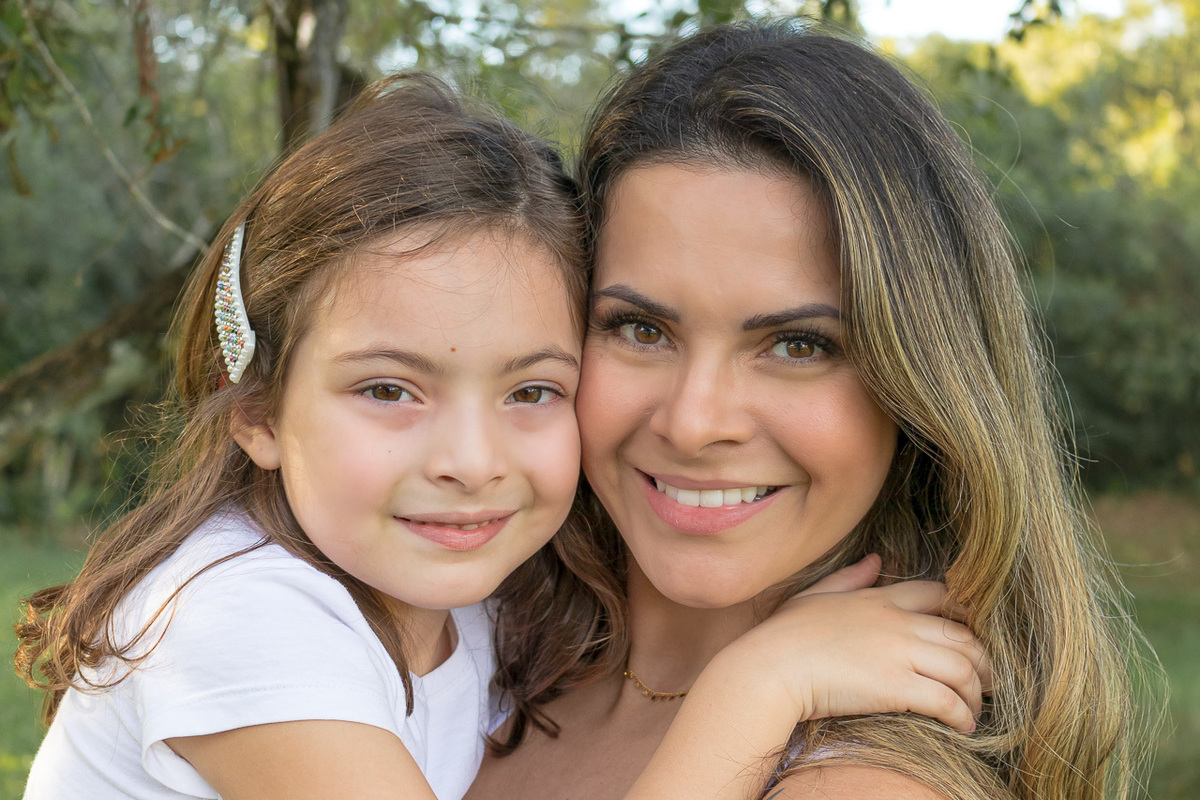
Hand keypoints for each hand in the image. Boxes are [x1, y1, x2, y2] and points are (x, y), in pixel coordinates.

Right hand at [717, 554, 989, 733]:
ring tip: (974, 709)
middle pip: (963, 635)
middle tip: (987, 681)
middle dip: (984, 660)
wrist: (770, 668)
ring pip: (964, 668)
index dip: (964, 614)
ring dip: (976, 692)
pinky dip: (963, 715)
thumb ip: (850, 577)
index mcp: (879, 598)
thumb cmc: (784, 635)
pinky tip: (963, 726)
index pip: (940, 594)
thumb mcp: (816, 594)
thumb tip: (876, 560)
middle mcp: (898, 622)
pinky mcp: (897, 687)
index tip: (970, 636)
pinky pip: (947, 700)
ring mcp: (899, 653)